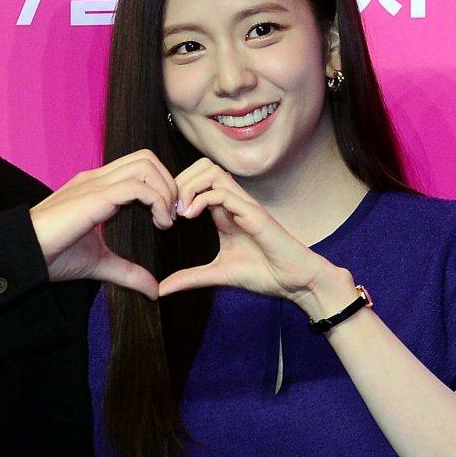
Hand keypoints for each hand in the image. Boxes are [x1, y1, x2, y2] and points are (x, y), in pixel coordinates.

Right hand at [29, 151, 176, 294]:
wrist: (25, 255)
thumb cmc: (52, 256)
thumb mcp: (100, 264)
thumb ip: (128, 272)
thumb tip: (154, 290)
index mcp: (97, 187)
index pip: (138, 167)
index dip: (160, 187)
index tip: (166, 219)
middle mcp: (98, 179)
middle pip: (147, 158)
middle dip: (169, 184)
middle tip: (171, 217)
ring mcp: (96, 183)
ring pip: (145, 165)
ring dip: (165, 190)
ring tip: (165, 220)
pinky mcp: (95, 196)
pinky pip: (138, 186)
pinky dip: (157, 201)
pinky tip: (158, 224)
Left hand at [158, 159, 350, 309]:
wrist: (295, 282)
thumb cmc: (264, 274)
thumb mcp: (217, 275)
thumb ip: (190, 278)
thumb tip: (161, 290)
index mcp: (225, 211)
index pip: (198, 180)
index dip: (177, 189)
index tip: (164, 214)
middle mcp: (234, 202)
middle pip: (202, 166)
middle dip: (179, 182)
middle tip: (168, 209)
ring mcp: (244, 205)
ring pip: (212, 171)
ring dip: (189, 186)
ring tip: (179, 212)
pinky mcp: (253, 214)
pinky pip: (224, 193)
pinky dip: (202, 199)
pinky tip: (189, 216)